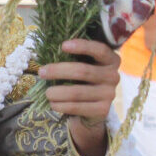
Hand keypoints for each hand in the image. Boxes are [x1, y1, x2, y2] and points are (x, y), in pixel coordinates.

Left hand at [39, 37, 122, 155]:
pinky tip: (53, 104)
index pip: (99, 50)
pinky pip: (76, 107)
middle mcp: (113, 76)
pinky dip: (61, 105)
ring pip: (77, 91)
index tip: (63, 45)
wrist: (92, 110)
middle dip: (58, 71)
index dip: (82, 46)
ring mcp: (109, 94)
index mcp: (111, 60)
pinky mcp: (102, 110)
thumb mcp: (83, 66)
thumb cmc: (83, 81)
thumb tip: (48, 51)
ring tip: (47, 92)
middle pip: (82, 71)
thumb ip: (74, 58)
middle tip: (42, 72)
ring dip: (57, 92)